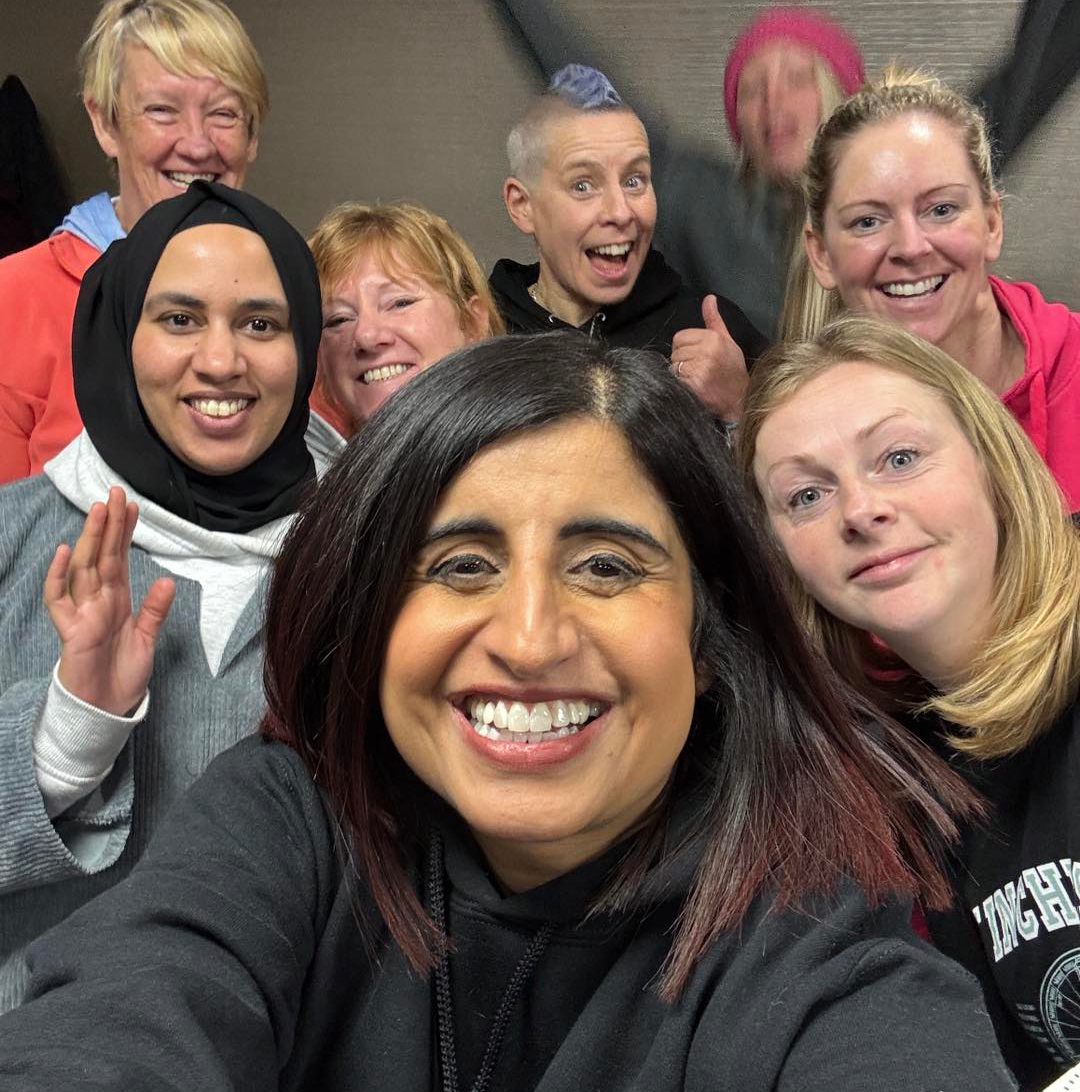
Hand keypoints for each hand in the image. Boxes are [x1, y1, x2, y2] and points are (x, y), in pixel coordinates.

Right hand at [44, 487, 175, 715]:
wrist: (106, 708)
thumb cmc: (122, 674)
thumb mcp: (147, 639)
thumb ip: (155, 610)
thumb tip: (168, 579)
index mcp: (117, 599)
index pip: (120, 558)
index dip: (125, 533)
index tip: (133, 506)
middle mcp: (98, 600)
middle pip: (102, 555)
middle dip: (109, 525)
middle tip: (116, 493)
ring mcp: (81, 612)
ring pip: (84, 568)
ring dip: (90, 539)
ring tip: (99, 511)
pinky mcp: (69, 629)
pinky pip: (58, 599)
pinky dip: (58, 576)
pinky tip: (64, 552)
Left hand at [670, 295, 747, 421]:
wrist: (740, 399)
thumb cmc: (732, 369)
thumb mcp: (728, 341)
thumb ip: (714, 320)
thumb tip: (709, 298)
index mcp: (714, 338)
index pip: (679, 337)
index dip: (685, 348)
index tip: (697, 356)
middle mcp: (707, 352)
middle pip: (675, 352)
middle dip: (683, 361)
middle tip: (698, 369)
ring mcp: (700, 369)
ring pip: (674, 367)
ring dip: (680, 374)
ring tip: (697, 378)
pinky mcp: (694, 386)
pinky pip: (675, 380)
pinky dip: (680, 385)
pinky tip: (694, 387)